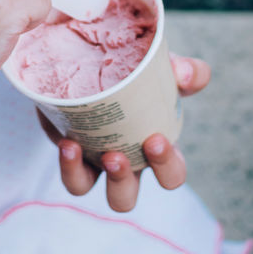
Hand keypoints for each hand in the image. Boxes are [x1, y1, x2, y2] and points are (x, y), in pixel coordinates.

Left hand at [36, 53, 210, 212]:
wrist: (92, 56)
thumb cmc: (138, 67)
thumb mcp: (163, 65)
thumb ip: (184, 69)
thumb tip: (182, 74)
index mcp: (156, 146)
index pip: (172, 174)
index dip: (167, 167)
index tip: (155, 140)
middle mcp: (127, 162)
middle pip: (127, 198)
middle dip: (123, 182)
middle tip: (117, 156)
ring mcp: (97, 160)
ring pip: (95, 194)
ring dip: (92, 181)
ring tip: (96, 154)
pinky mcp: (72, 152)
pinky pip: (73, 177)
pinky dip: (69, 167)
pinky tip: (68, 144)